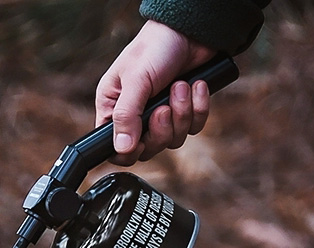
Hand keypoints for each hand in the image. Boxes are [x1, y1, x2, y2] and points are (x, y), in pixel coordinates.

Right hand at [95, 20, 216, 164]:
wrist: (190, 29)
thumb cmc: (155, 47)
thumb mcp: (136, 80)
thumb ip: (126, 116)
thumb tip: (122, 149)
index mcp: (114, 109)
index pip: (115, 148)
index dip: (129, 152)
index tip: (141, 141)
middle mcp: (136, 116)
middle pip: (148, 149)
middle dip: (161, 130)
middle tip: (164, 107)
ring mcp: (161, 115)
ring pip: (173, 140)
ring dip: (181, 114)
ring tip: (180, 86)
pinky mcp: (184, 110)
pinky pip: (194, 126)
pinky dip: (198, 107)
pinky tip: (196, 86)